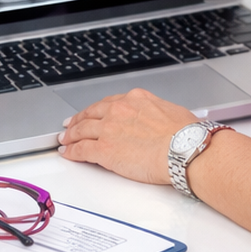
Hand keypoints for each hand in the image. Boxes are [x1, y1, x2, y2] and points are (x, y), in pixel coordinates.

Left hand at [58, 88, 197, 183]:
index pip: (109, 103)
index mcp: (136, 99)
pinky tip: (68, 153)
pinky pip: (81, 149)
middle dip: (78, 120)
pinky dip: (71, 151)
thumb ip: (156, 114)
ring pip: (81, 130)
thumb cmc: (185, 135)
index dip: (97, 110)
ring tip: (65, 140)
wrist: (184, 149)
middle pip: (91, 114)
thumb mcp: (170, 112)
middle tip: (70, 125)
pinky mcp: (104, 149)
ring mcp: (109, 129)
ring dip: (70, 135)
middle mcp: (120, 110)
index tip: (93, 114)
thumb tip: (157, 122)